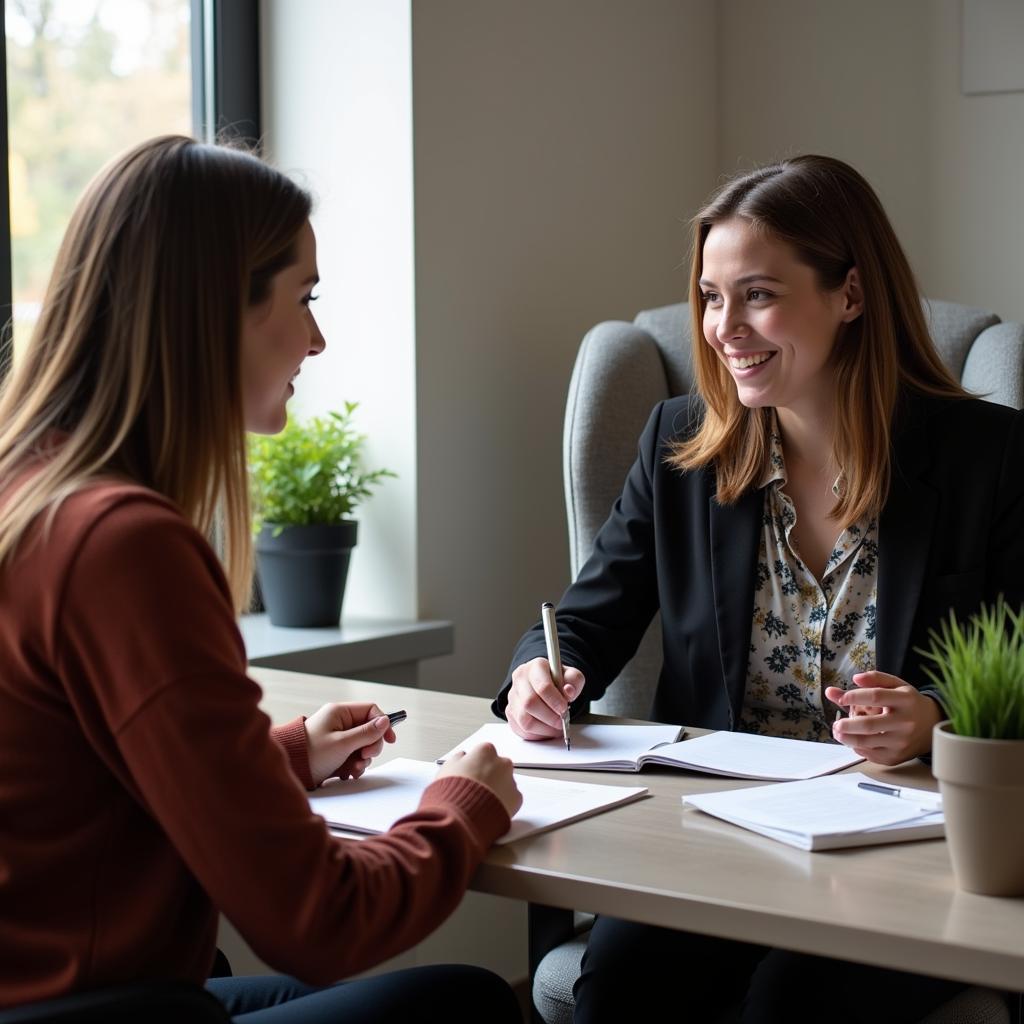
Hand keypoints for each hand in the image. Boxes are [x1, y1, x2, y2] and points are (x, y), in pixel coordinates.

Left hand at [304, 702, 396, 786]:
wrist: (291, 771)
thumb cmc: (310, 754)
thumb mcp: (342, 743)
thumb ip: (366, 733)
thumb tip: (385, 722)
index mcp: (340, 712)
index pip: (371, 710)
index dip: (383, 723)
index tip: (389, 740)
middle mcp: (340, 722)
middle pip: (369, 729)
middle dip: (371, 745)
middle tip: (365, 756)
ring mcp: (338, 737)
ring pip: (363, 744)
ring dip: (363, 758)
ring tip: (354, 769)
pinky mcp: (336, 751)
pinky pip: (354, 755)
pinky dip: (355, 765)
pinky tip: (348, 772)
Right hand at [436, 743, 521, 817]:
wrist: (462, 815)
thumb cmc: (453, 791)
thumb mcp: (447, 767)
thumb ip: (458, 758)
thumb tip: (462, 757)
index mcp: (486, 751)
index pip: (484, 752)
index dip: (476, 764)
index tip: (471, 773)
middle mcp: (502, 762)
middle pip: (498, 766)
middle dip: (490, 775)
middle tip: (476, 788)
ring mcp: (511, 780)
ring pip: (506, 782)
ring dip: (497, 788)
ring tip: (481, 801)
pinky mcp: (517, 798)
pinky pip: (511, 798)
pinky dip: (503, 802)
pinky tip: (489, 808)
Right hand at [506, 657, 584, 739]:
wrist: (546, 685)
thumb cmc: (558, 680)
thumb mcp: (571, 676)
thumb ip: (574, 681)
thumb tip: (568, 691)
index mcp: (535, 667)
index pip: (542, 686)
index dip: (555, 701)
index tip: (564, 708)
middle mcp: (520, 679)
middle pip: (529, 703)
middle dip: (549, 717)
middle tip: (562, 721)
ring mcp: (513, 696)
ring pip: (524, 719)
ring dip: (543, 728)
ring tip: (556, 727)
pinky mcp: (511, 712)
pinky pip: (521, 729)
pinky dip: (537, 734)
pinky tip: (547, 729)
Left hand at [826, 672, 942, 765]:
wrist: (933, 725)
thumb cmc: (909, 703)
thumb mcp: (896, 685)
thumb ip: (874, 679)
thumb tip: (855, 678)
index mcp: (905, 700)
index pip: (876, 696)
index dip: (855, 696)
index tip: (842, 698)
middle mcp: (905, 722)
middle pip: (870, 725)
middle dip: (847, 725)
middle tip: (835, 724)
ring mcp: (902, 741)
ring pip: (868, 742)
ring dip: (847, 738)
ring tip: (838, 732)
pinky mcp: (897, 756)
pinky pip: (872, 754)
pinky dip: (858, 748)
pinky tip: (853, 741)